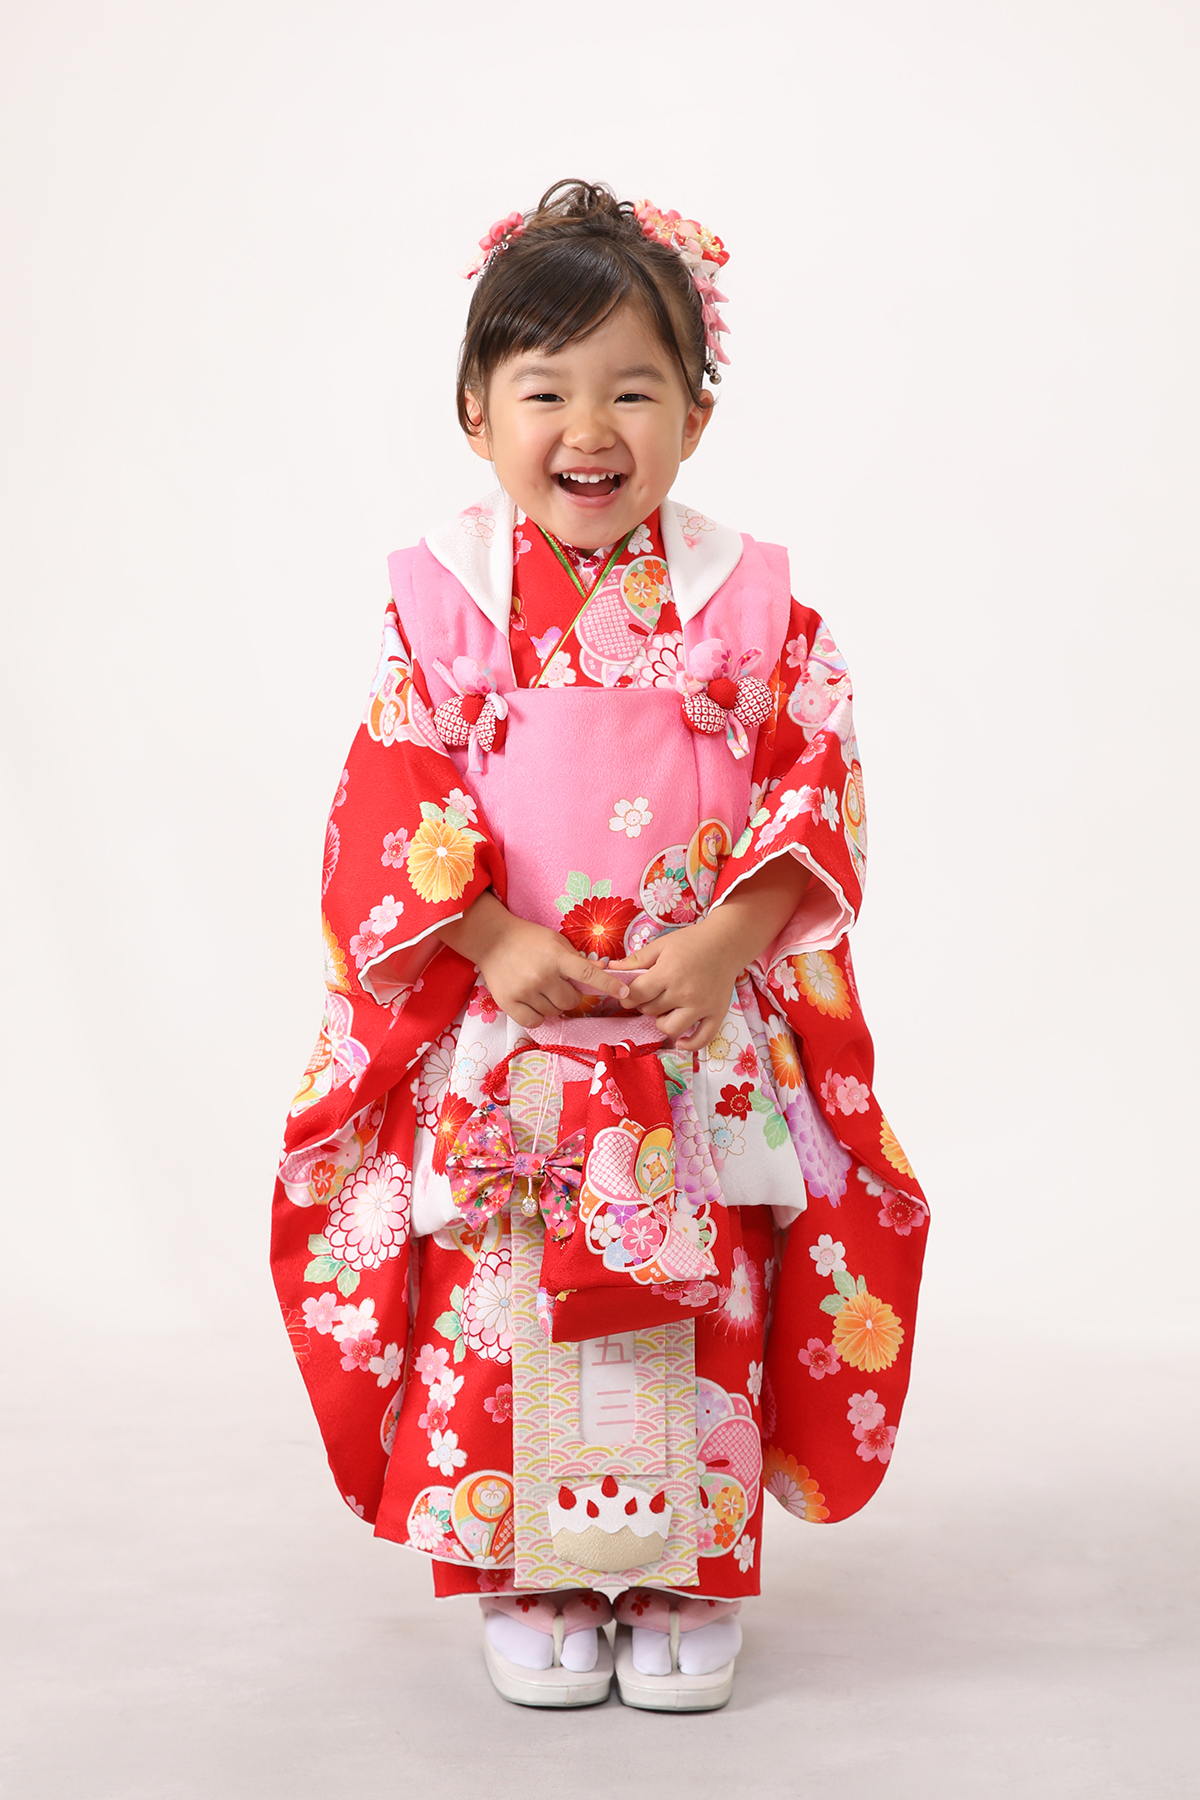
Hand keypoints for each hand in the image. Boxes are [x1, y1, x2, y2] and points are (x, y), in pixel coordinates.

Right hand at [437, 891, 630, 1030]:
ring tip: (540, 988)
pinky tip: (532, 1002)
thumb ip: (575, 959)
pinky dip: (538, 1015)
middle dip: (569, 995)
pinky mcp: (509, 1002)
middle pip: (571, 1001)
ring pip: (554, 1012)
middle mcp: (542, 975)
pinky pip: (535, 1021)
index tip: (624, 993)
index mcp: (557, 957)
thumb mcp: (555, 941)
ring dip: (552, 1004)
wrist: (491, 939)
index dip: (608, 985)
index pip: (589, 974)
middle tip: (558, 984)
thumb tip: (600, 971)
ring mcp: (525, 990)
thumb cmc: (528, 938)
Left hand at [609, 917, 742, 1051]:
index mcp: (669, 973)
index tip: (630, 993)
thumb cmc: (692, 942)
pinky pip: (702, 1039)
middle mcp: (685, 993)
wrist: (726, 942)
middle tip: (651, 994)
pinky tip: (681, 1040)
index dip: (628, 996)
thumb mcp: (662, 945)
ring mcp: (702, 1006)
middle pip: (651, 1011)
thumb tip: (611, 969)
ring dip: (662, 1022)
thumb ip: (636, 959)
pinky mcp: (717, 1014)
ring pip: (670, 1029)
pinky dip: (690, 1044)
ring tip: (666, 1009)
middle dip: (645, 1004)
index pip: (637, 994)